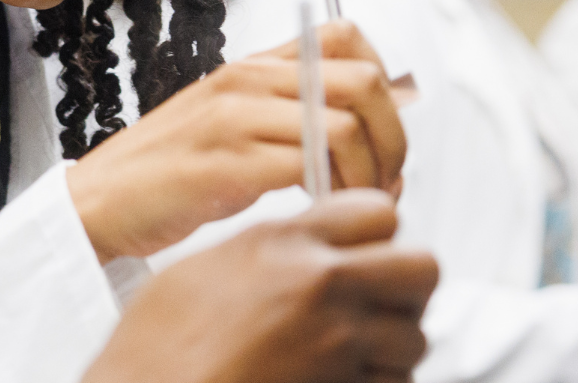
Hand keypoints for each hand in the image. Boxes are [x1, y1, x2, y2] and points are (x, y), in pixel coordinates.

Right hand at [69, 21, 407, 260]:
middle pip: (362, 81)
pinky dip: (335, 195)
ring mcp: (234, 118)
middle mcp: (247, 80)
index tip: (380, 134)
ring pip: (345, 125)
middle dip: (394, 137)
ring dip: (371, 174)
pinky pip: (310, 167)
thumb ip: (292, 115)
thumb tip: (376, 122)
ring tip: (358, 206)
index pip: (347, 36)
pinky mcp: (225, 163)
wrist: (98, 202)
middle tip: (387, 182)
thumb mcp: (234, 126)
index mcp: (253, 66)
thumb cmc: (173, 175)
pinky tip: (322, 214)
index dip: (385, 84)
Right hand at [83, 189, 436, 382]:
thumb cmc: (155, 350)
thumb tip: (299, 246)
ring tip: (352, 356)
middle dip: (407, 287)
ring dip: (392, 348)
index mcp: (282, 244)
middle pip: (422, 267)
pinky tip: (339, 381)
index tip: (365, 251)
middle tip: (379, 302)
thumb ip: (266, 250)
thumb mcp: (202, 269)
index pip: (377, 210)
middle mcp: (319, 286)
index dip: (377, 233)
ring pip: (414, 337)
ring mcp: (336, 344)